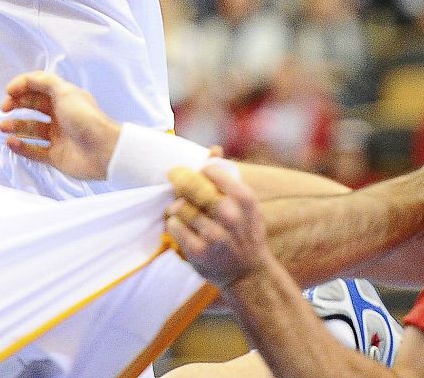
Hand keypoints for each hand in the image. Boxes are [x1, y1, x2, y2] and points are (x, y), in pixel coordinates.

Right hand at [0, 70, 120, 178]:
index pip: (37, 89)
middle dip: (15, 106)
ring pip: (30, 129)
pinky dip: (21, 147)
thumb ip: (43, 81)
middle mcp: (59, 116)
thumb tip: (23, 81)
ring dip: (15, 127)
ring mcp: (57, 136)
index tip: (8, 92)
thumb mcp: (65, 91)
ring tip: (3, 127)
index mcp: (63, 98)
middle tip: (4, 108)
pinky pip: (33, 150)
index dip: (22, 88)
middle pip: (32, 107)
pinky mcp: (55, 156)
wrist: (104, 151)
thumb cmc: (87, 119)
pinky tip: (11, 143)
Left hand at [167, 164, 272, 287]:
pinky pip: (173, 226)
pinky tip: (181, 226)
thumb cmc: (244, 232)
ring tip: (181, 210)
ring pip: (180, 206)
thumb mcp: (245, 205)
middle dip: (180, 182)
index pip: (211, 170)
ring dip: (176, 207)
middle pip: (192, 187)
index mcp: (245, 199)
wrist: (249, 274)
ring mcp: (214, 235)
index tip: (198, 175)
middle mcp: (231, 216)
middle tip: (175, 180)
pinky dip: (173, 224)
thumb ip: (227, 177)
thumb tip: (213, 148)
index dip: (199, 171)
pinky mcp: (198, 251)